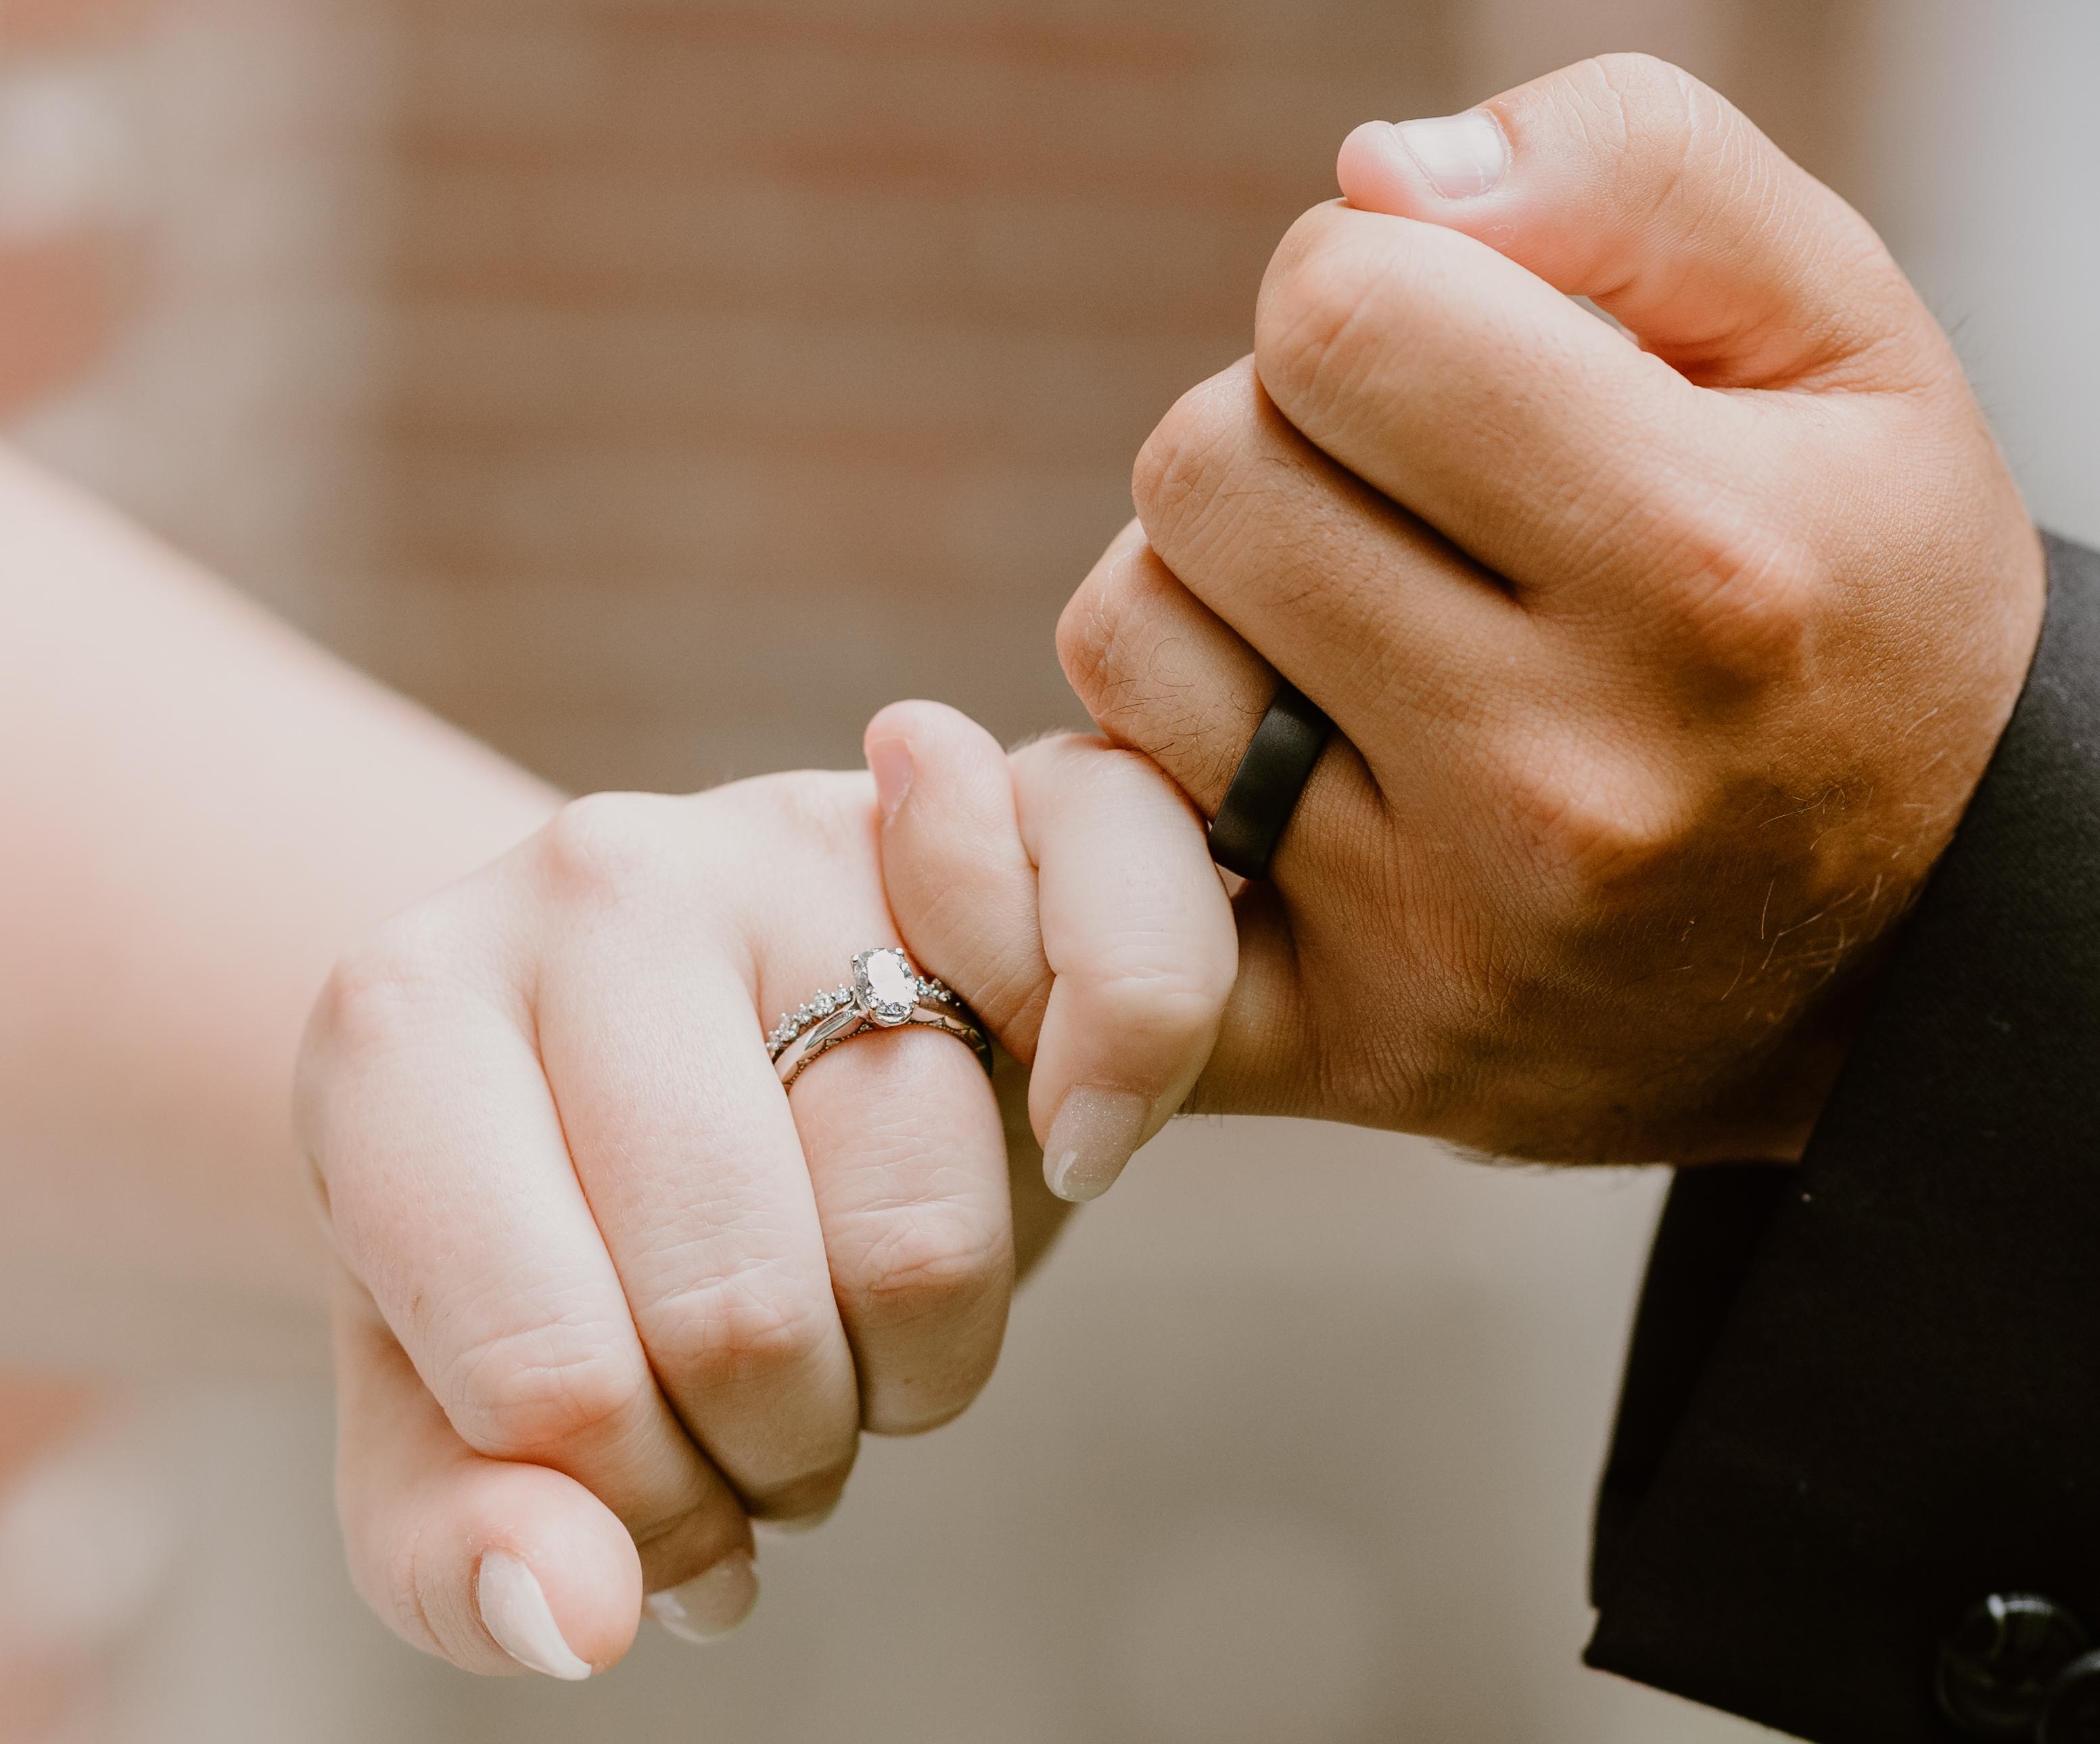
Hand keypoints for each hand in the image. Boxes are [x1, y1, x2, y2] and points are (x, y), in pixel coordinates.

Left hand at [297, 762, 1227, 1676]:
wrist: (666, 1030)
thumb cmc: (551, 1233)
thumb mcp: (446, 1408)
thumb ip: (464, 1541)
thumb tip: (581, 1617)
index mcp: (400, 1029)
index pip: (547, 1374)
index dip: (641, 1514)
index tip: (664, 1503)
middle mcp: (593, 885)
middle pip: (740, 1310)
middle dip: (780, 1448)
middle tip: (771, 1423)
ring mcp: (793, 828)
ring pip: (923, 1228)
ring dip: (921, 1362)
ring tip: (858, 1323)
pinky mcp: (977, 813)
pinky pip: (1123, 970)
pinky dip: (1119, 1096)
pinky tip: (1056, 1139)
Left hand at [882, 55, 2044, 1167]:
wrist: (1911, 938)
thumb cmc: (1851, 603)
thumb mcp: (1842, 346)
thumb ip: (1633, 180)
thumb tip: (1373, 177)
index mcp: (1699, 569)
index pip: (1336, 316)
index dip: (1359, 298)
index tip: (1441, 368)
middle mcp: (1562, 775)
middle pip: (1200, 471)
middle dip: (1275, 441)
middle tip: (1399, 507)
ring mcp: (1441, 935)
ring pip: (1129, 639)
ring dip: (1206, 598)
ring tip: (1350, 635)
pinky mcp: (1347, 1046)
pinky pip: (1093, 872)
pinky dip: (1125, 787)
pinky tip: (1245, 769)